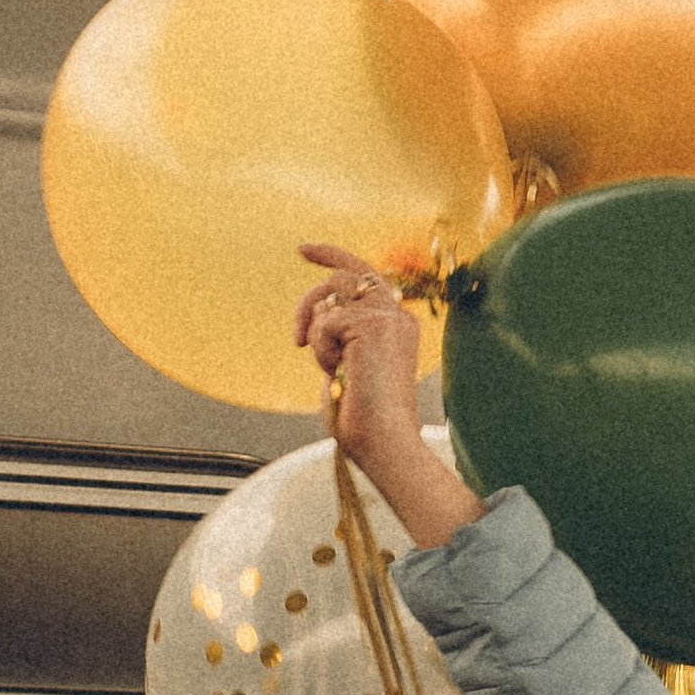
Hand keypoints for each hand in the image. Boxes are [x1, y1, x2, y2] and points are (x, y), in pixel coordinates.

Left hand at [295, 245, 482, 546]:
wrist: (386, 444)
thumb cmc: (367, 424)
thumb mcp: (350, 371)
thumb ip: (340, 340)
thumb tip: (316, 319)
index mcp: (398, 326)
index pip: (365, 275)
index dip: (332, 256)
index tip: (303, 249)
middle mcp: (398, 316)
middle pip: (343, 275)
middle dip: (309, 299)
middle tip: (296, 338)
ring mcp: (387, 317)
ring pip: (330, 294)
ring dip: (316, 332)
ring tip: (328, 369)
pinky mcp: (372, 325)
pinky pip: (325, 322)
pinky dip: (321, 350)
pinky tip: (337, 373)